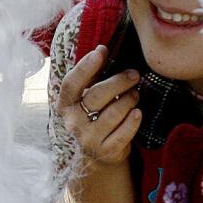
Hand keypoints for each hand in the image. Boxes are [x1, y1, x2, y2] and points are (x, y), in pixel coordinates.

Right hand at [56, 45, 141, 166]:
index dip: (85, 66)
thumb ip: (92, 77)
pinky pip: (123, 134)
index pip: (71, 84)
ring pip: (113, 113)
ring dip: (128, 100)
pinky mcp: (105, 152)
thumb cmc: (95, 117)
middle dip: (118, 82)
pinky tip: (137, 113)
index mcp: (65, 105)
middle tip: (134, 74)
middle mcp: (73, 122)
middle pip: (97, 95)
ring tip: (135, 94)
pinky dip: (132, 122)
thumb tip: (102, 49)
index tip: (101, 51)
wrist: (98, 154)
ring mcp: (88, 139)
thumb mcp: (88, 98)